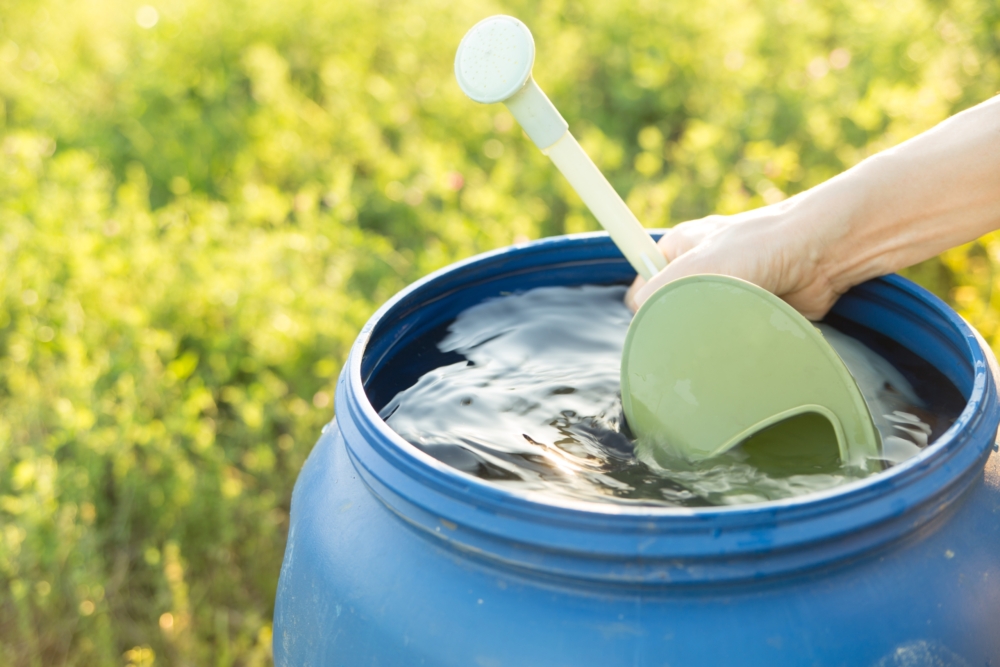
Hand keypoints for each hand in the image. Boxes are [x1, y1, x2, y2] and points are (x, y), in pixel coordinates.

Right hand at [626, 202, 843, 320]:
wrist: (824, 252)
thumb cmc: (759, 245)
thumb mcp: (697, 266)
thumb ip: (659, 294)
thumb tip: (642, 325)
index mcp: (678, 250)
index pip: (643, 290)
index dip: (648, 310)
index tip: (662, 325)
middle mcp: (700, 270)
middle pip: (673, 313)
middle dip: (683, 327)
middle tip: (699, 334)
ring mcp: (728, 292)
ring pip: (702, 329)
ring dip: (714, 336)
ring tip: (729, 332)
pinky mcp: (752, 312)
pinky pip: (731, 336)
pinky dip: (737, 341)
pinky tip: (747, 337)